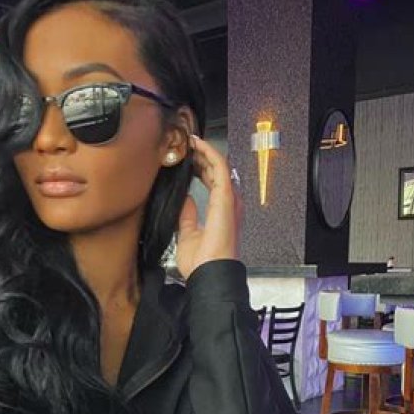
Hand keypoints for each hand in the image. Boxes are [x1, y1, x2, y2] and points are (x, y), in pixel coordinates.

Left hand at [175, 134, 243, 278]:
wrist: (207, 273)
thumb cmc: (201, 262)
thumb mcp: (188, 234)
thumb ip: (187, 215)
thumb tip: (185, 199)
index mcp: (220, 212)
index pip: (212, 182)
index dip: (199, 168)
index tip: (185, 159)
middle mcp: (227, 204)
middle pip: (216, 172)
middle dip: (201, 157)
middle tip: (184, 146)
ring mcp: (228, 199)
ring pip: (218, 166)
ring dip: (204, 151)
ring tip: (189, 140)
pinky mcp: (225, 196)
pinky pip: (219, 167)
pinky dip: (208, 153)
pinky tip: (197, 144)